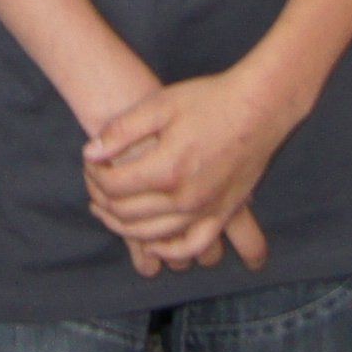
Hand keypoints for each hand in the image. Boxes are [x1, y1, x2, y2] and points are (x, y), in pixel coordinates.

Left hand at [82, 68, 298, 273]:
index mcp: (166, 169)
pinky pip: (191, 247)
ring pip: (152, 235)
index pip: (113, 186)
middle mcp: (184, 198)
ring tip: (108, 211)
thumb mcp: (160, 104)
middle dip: (101, 199)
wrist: (261, 106)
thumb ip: (121, 130)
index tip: (91, 161)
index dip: (94, 174)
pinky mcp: (222, 215)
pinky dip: (168, 251)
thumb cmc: (211, 100)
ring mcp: (205, 211)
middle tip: (94, 183)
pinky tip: (152, 242)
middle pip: (127, 213)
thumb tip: (89, 153)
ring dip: (123, 227)